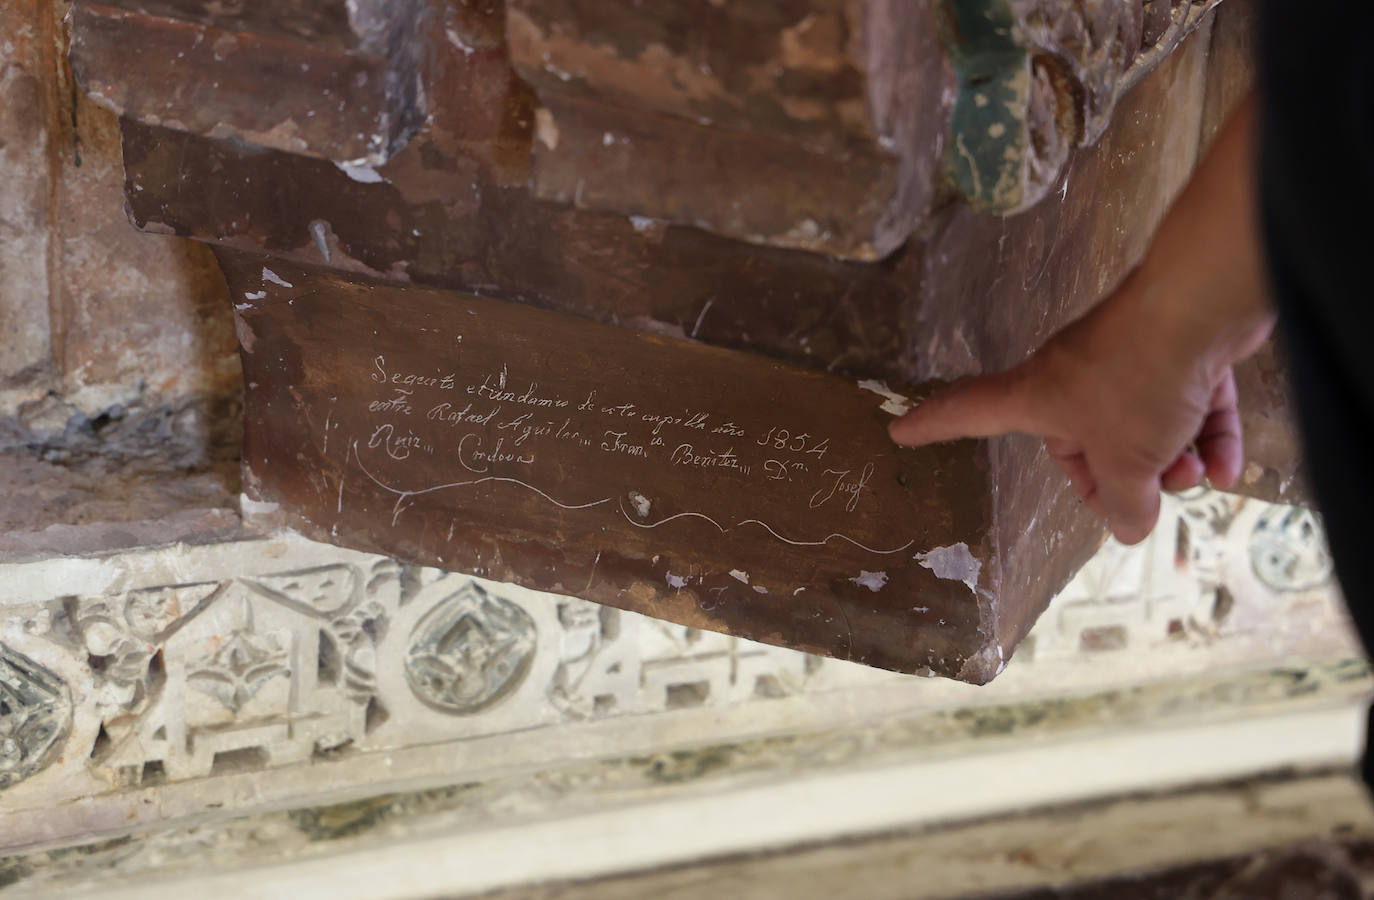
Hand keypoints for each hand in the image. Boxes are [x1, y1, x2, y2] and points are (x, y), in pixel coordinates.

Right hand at [888, 276, 1273, 543]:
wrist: (1201, 306)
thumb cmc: (1138, 380)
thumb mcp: (1125, 461)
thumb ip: (1123, 504)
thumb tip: (1128, 526)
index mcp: (1035, 398)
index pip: (968, 413)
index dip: (933, 424)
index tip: (900, 430)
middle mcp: (1073, 378)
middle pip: (1081, 440)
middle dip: (1122, 474)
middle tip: (1154, 489)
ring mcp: (1125, 362)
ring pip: (1140, 426)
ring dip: (1172, 461)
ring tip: (1197, 473)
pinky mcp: (1177, 353)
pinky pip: (1186, 407)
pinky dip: (1206, 438)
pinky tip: (1226, 468)